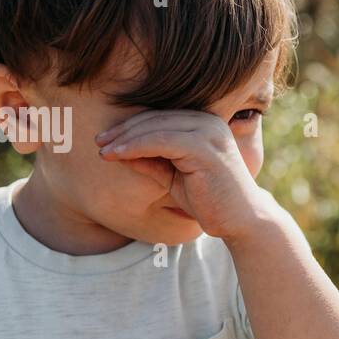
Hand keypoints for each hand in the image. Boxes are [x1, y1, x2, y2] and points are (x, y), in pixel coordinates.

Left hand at [95, 109, 272, 240]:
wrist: (241, 221)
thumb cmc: (210, 201)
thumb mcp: (174, 177)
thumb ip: (152, 162)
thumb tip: (120, 152)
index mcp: (204, 124)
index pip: (160, 117)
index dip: (130, 127)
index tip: (105, 139)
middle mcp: (208, 122)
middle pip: (155, 118)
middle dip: (123, 130)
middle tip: (98, 142)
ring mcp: (208, 132)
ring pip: (156, 127)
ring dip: (125, 138)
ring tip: (103, 150)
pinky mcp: (204, 147)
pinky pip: (161, 140)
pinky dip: (136, 146)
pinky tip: (117, 155)